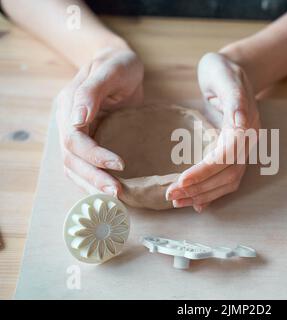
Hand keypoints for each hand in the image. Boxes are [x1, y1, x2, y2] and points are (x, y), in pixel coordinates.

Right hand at [55, 46, 143, 195]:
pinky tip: (109, 190)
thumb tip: (78, 118)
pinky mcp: (90, 140)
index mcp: (69, 105)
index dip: (94, 155)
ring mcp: (77, 133)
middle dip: (93, 178)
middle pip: (71, 159)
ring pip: (75, 167)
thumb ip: (92, 91)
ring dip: (92, 185)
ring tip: (115, 198)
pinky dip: (94, 180)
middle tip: (116, 193)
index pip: (74, 139)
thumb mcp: (110, 70)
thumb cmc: (118, 65)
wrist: (119, 65)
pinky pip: (85, 165)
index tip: (119, 164)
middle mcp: (68, 122)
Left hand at [166, 52, 260, 211]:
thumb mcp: (225, 75)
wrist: (234, 72)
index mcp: (246, 124)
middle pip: (228, 174)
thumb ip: (234, 97)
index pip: (227, 155)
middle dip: (200, 188)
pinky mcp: (234, 152)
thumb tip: (241, 123)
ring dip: (203, 194)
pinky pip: (227, 177)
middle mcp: (247, 141)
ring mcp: (243, 148)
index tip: (181, 180)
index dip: (205, 171)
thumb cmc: (224, 71)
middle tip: (171, 195)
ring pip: (228, 181)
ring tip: (177, 201)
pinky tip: (196, 203)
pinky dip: (212, 193)